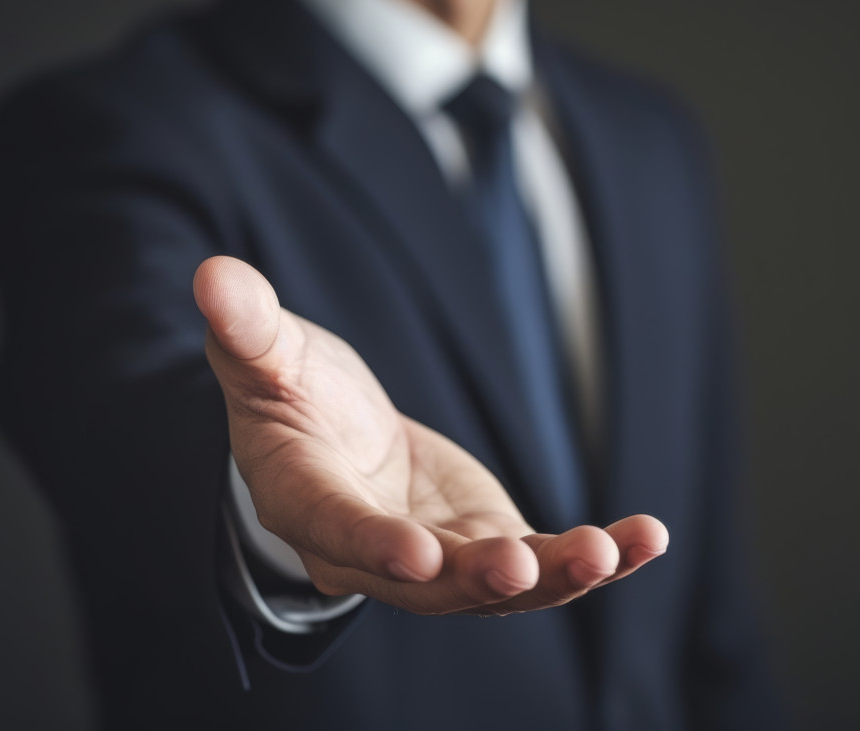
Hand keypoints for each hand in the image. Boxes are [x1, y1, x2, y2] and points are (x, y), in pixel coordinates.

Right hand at [194, 256, 667, 615]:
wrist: (337, 434)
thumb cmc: (291, 392)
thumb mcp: (268, 354)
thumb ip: (248, 327)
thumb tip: (211, 274)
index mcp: (307, 502)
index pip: (338, 530)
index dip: (374, 545)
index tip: (416, 553)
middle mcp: (373, 552)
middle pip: (427, 582)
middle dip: (477, 577)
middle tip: (524, 564)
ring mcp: (437, 558)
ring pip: (495, 585)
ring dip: (554, 575)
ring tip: (614, 551)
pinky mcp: (487, 545)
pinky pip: (543, 563)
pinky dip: (597, 557)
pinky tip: (648, 540)